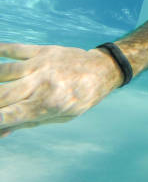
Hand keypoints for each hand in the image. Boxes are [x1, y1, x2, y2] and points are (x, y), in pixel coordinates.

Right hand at [0, 43, 122, 136]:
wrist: (103, 69)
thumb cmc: (81, 97)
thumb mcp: (61, 116)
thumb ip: (29, 122)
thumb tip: (0, 132)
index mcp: (47, 104)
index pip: (8, 116)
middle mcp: (42, 84)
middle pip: (0, 96)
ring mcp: (41, 65)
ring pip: (1, 72)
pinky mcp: (42, 50)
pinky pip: (14, 48)